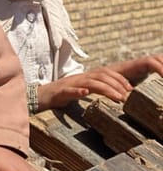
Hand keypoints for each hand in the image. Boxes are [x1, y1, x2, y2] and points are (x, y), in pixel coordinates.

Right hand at [37, 56, 162, 110]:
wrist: (40, 96)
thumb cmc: (62, 95)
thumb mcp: (81, 90)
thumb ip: (95, 89)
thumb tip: (114, 94)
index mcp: (85, 77)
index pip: (105, 73)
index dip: (119, 78)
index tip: (130, 88)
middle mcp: (79, 78)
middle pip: (101, 76)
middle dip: (116, 84)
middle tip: (127, 96)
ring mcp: (70, 84)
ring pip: (90, 83)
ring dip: (106, 89)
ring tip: (117, 97)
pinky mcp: (60, 92)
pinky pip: (69, 90)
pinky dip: (77, 91)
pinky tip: (84, 93)